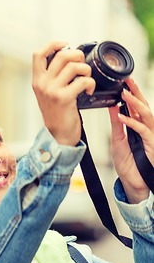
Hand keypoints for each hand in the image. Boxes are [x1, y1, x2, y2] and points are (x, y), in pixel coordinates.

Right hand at [32, 41, 95, 145]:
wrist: (58, 134)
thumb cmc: (57, 113)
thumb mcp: (48, 93)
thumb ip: (52, 77)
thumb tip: (68, 56)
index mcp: (37, 80)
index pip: (38, 54)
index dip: (53, 44)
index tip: (65, 45)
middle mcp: (42, 84)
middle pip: (61, 56)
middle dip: (78, 56)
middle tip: (82, 65)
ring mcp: (52, 91)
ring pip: (75, 66)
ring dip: (86, 71)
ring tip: (86, 80)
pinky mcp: (64, 98)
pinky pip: (83, 81)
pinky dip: (90, 84)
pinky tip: (88, 92)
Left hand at [108, 78, 153, 202]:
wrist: (133, 181)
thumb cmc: (128, 163)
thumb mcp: (118, 139)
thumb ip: (117, 123)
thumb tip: (113, 107)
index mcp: (140, 126)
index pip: (137, 106)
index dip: (132, 94)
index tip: (124, 82)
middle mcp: (147, 128)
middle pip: (144, 106)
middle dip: (136, 93)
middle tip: (127, 81)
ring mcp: (151, 135)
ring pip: (146, 115)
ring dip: (135, 104)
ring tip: (124, 94)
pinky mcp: (152, 144)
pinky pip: (143, 130)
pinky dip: (131, 122)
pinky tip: (121, 116)